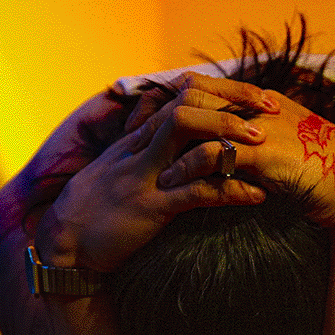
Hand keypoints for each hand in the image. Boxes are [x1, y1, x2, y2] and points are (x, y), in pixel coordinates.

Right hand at [35, 78, 279, 272]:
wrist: (64, 245)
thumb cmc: (96, 205)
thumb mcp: (118, 163)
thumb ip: (141, 135)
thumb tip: (161, 110)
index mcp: (139, 137)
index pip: (184, 93)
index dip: (225, 89)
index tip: (259, 97)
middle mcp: (142, 148)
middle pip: (188, 102)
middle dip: (233, 100)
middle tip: (271, 109)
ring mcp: (145, 175)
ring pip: (186, 134)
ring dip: (228, 134)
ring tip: (263, 145)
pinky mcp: (150, 208)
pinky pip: (195, 192)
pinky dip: (230, 190)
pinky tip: (257, 195)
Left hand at [152, 89, 334, 228]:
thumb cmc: (322, 176)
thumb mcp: (286, 152)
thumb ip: (258, 143)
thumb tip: (230, 149)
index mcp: (263, 102)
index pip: (205, 87)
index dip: (173, 102)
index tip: (147, 124)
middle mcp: (259, 107)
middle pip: (195, 98)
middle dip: (161, 120)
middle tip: (135, 142)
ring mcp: (261, 127)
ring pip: (199, 124)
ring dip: (171, 146)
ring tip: (152, 167)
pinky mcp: (263, 155)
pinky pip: (214, 155)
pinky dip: (190, 168)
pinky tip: (175, 185)